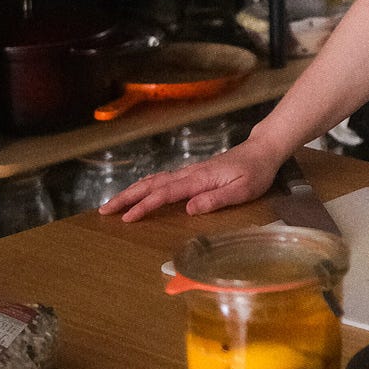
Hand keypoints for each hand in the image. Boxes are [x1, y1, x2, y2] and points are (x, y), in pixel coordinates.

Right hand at [99, 140, 282, 222]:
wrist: (263, 150)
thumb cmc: (256, 172)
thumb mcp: (242, 190)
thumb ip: (216, 199)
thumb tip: (189, 209)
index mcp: (199, 179)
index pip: (165, 193)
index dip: (145, 206)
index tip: (126, 218)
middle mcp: (190, 173)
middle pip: (152, 184)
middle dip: (127, 197)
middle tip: (105, 210)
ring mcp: (190, 172)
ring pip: (155, 180)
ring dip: (132, 191)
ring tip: (113, 202)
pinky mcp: (194, 173)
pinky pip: (163, 179)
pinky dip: (146, 185)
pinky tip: (140, 190)